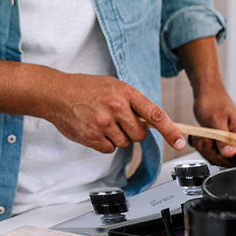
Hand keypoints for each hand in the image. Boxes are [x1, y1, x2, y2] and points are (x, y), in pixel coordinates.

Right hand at [41, 72, 187, 153]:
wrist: (55, 93)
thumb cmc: (84, 88)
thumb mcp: (113, 86)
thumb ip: (132, 103)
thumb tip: (151, 122)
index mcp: (125, 93)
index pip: (155, 115)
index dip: (171, 131)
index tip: (180, 143)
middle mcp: (116, 107)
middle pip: (140, 134)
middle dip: (132, 132)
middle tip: (117, 121)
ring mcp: (104, 123)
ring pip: (124, 143)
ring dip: (116, 137)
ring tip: (101, 122)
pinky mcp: (92, 137)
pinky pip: (109, 149)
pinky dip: (103, 143)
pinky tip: (93, 129)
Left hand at [190, 86, 235, 165]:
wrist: (207, 93)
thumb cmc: (213, 102)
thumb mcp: (215, 121)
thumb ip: (223, 140)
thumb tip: (230, 154)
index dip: (223, 158)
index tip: (213, 147)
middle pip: (226, 161)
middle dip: (211, 151)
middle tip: (206, 137)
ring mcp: (232, 142)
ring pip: (217, 157)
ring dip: (206, 147)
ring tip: (204, 134)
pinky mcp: (224, 141)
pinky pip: (214, 152)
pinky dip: (205, 145)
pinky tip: (204, 136)